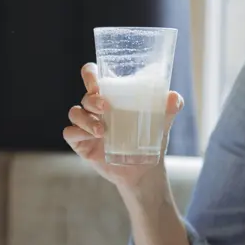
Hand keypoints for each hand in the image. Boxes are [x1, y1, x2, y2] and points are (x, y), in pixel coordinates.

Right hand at [63, 63, 183, 192]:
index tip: (96, 78)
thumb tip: (174, 98)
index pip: (92, 77)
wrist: (144, 171)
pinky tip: (92, 138)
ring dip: (86, 119)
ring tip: (102, 131)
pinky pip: (69, 133)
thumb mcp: (161, 123)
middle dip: (92, 98)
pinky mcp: (81, 143)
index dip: (90, 73)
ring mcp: (86, 126)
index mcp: (110, 97)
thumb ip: (169, 108)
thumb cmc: (150, 140)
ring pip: (75, 113)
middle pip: (84, 95)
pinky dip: (78, 132)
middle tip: (106, 106)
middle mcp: (94, 109)